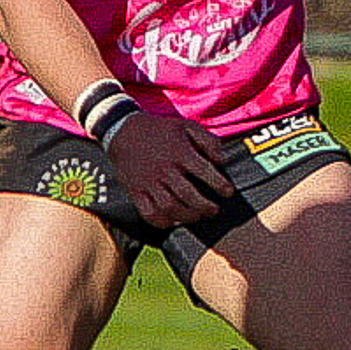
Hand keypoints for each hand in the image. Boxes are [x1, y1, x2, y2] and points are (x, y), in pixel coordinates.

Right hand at [104, 112, 235, 227]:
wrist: (122, 131)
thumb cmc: (160, 130)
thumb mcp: (186, 127)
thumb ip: (209, 141)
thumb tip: (223, 160)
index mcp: (180, 153)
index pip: (205, 172)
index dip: (220, 184)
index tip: (229, 192)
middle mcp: (164, 170)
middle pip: (189, 195)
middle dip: (206, 206)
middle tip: (215, 210)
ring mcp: (148, 183)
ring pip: (170, 208)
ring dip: (188, 216)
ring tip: (199, 216)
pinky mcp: (136, 192)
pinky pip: (149, 213)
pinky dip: (163, 222)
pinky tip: (174, 220)